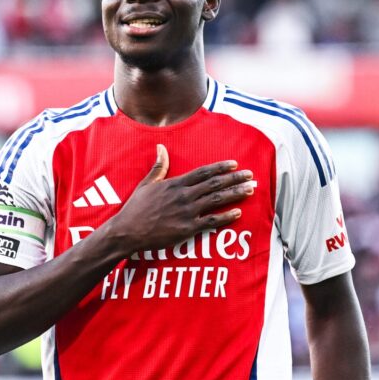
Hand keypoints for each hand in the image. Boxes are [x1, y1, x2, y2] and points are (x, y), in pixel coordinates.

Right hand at [104, 144, 253, 255]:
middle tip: (251, 176)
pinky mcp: (187, 229)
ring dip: (235, 194)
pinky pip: (211, 222)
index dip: (220, 168)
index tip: (235, 164)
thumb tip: (161, 148)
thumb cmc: (135, 209)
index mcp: (174, 184)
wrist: (127, 231)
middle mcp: (183, 196)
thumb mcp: (146, 185)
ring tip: (250, 190)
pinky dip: (226, 217)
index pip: (203, 172)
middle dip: (235, 179)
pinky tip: (238, 213)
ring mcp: (187, 212)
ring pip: (217, 200)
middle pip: (215, 184)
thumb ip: (158, 167)